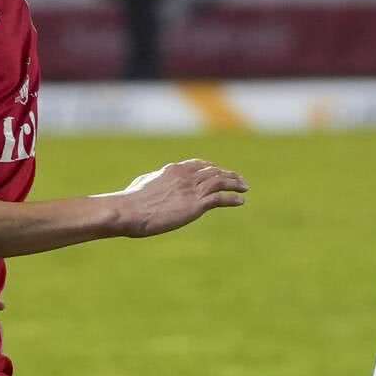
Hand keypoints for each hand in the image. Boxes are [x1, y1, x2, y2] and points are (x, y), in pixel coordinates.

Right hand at [106, 159, 248, 237]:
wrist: (130, 211)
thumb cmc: (130, 201)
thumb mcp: (143, 184)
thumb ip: (153, 181)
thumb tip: (149, 184)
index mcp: (173, 170)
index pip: (197, 164)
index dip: (211, 167)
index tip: (218, 170)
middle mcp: (185, 177)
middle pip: (213, 171)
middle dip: (227, 174)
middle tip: (238, 179)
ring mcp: (191, 190)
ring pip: (221, 181)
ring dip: (235, 183)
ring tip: (245, 187)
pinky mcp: (195, 205)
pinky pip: (220, 198)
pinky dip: (232, 198)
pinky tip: (241, 200)